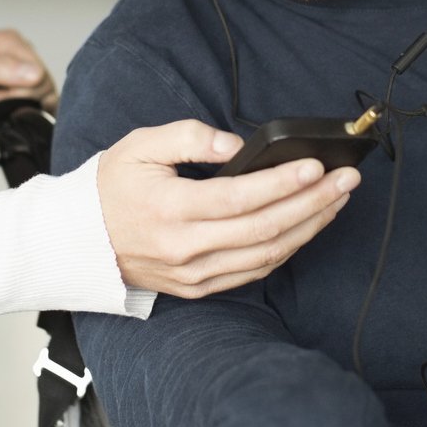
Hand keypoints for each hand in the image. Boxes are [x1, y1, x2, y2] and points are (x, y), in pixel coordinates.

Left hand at [0, 29, 57, 136]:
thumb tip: (35, 72)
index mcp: (8, 41)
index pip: (38, 70)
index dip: (16, 90)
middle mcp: (18, 55)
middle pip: (43, 85)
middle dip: (13, 99)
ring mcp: (20, 75)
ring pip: (42, 98)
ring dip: (15, 108)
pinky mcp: (19, 93)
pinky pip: (38, 107)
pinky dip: (22, 114)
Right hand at [98, 122, 358, 296]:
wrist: (79, 242)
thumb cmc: (111, 188)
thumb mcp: (140, 146)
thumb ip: (189, 138)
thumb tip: (235, 145)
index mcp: (171, 210)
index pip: (241, 198)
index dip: (284, 183)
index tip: (318, 166)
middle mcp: (186, 249)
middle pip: (265, 228)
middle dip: (314, 202)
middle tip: (347, 180)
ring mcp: (195, 274)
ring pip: (267, 254)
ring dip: (310, 227)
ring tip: (338, 200)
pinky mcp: (200, 288)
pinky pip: (255, 271)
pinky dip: (287, 249)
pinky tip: (308, 226)